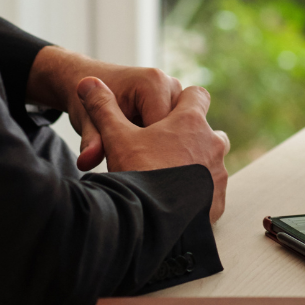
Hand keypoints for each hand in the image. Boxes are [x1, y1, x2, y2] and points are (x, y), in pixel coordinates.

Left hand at [27, 47, 183, 170]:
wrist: (85, 81)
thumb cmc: (86, 100)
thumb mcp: (88, 122)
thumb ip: (92, 142)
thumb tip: (86, 162)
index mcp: (154, 83)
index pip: (166, 129)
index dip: (151, 155)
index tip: (135, 172)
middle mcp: (171, 85)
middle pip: (178, 132)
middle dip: (160, 153)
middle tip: (137, 169)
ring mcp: (176, 95)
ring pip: (180, 134)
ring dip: (164, 150)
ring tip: (141, 161)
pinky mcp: (176, 105)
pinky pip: (178, 132)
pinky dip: (164, 146)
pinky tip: (145, 154)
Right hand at [77, 77, 230, 221]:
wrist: (152, 223)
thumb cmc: (137, 173)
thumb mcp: (115, 137)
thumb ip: (102, 107)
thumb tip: (86, 82)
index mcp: (190, 121)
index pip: (197, 95)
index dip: (184, 101)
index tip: (169, 114)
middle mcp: (212, 143)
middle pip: (206, 128)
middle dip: (190, 135)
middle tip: (164, 148)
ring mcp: (219, 172)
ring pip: (211, 159)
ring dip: (196, 162)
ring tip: (169, 173)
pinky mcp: (218, 199)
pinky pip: (212, 187)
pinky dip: (199, 189)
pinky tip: (176, 197)